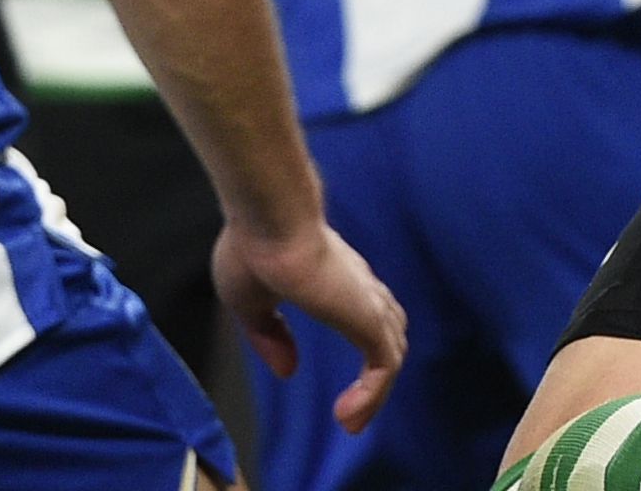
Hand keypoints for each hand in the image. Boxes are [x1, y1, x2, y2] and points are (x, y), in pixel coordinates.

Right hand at [214, 214, 404, 433]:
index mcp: (332, 274)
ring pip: (391, 352)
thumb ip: (270, 335)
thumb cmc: (252, 247)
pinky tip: (347, 416)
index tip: (338, 366)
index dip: (357, 336)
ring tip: (349, 421)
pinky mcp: (368, 319)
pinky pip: (384, 368)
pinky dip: (372, 396)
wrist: (269, 219)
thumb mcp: (249, 302)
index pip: (364, 306)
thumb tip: (289, 370)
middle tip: (351, 408)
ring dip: (374, 392)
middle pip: (388, 328)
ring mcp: (366, 301)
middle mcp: (357, 285)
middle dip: (375, 370)